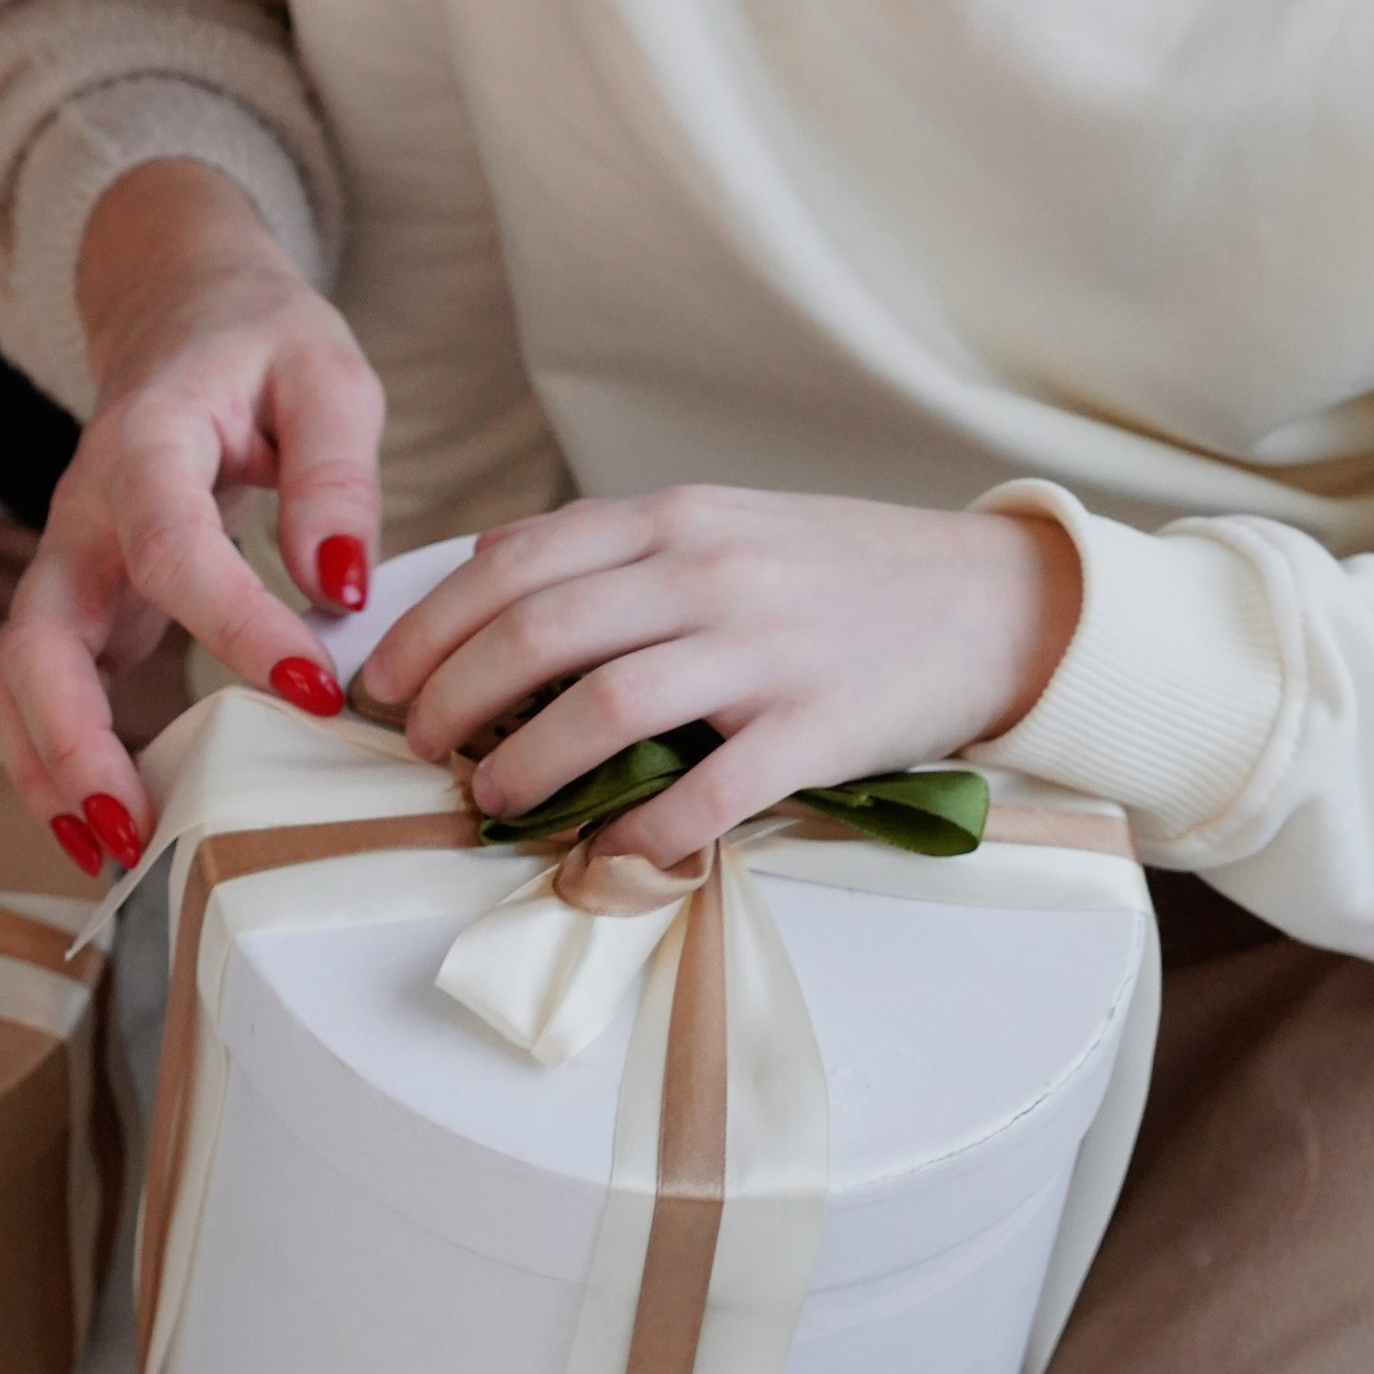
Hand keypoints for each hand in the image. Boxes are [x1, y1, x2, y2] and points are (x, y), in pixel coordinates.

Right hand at [0, 161, 383, 867]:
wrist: (180, 310)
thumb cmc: (258, 341)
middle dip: (72, 739)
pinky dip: (62, 761)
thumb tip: (342, 590)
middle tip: (137, 823)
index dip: (234, 624)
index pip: (170, 545)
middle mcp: (83, 510)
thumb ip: (335, 473)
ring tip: (115, 851)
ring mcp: (70, 561)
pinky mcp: (83, 601)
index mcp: (146, 439)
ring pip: (15, 676)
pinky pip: (44, 689)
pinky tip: (116, 823)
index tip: (315, 687)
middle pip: (36, 634)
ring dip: (49, 769)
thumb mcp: (326, 372)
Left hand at [360, 485, 1080, 871]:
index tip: (383, 679)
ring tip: (492, 799)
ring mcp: (764, 647)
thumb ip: (612, 546)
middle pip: (537, 631)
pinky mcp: (818, 725)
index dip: (430, 625)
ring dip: (527, 763)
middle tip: (420, 750)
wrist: (989, 599)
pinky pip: (709, 789)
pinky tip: (608, 854)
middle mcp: (708, 570)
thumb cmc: (838, 571)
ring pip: (605, 704)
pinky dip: (642, 829)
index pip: (514, 562)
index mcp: (674, 518)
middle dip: (452, 697)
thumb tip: (488, 563)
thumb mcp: (720, 523)